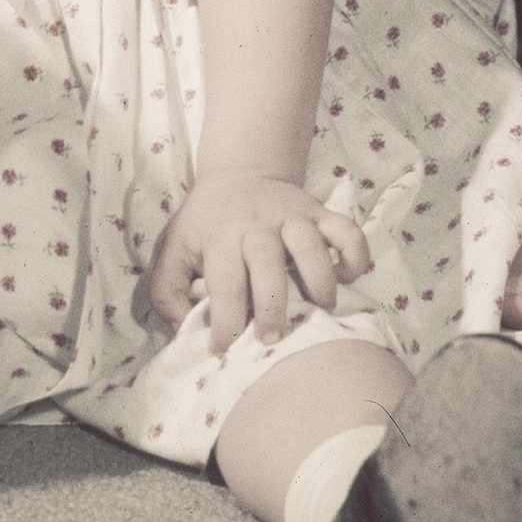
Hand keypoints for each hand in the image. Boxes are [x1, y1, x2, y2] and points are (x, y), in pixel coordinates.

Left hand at [144, 174, 373, 351]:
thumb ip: (168, 292)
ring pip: (311, 246)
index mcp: (221, 238)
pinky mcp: (320, 212)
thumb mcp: (174, 251)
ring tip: (319, 310)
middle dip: (271, 306)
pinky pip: (347, 230)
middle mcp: (258, 226)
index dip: (225, 322)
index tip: (223, 349)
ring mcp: (293, 216)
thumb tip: (182, 328)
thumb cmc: (206, 223)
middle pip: (267, 265)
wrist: (240, 173)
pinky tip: (345, 277)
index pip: (224, 284)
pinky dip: (354, 254)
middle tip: (272, 338)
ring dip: (318, 282)